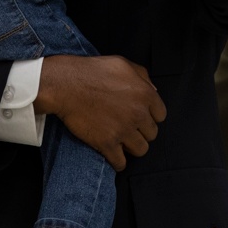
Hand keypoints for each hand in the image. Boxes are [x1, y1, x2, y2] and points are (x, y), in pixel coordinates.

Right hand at [35, 54, 166, 170]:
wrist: (67, 85)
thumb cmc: (92, 72)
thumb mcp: (123, 64)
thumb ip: (142, 76)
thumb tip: (154, 91)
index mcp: (145, 94)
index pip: (161, 115)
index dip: (150, 116)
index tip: (141, 117)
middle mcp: (138, 114)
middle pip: (152, 134)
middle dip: (141, 131)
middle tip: (129, 126)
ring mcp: (123, 130)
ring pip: (141, 150)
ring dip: (132, 146)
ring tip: (122, 140)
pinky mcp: (107, 144)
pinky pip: (121, 163)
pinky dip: (118, 161)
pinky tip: (112, 153)